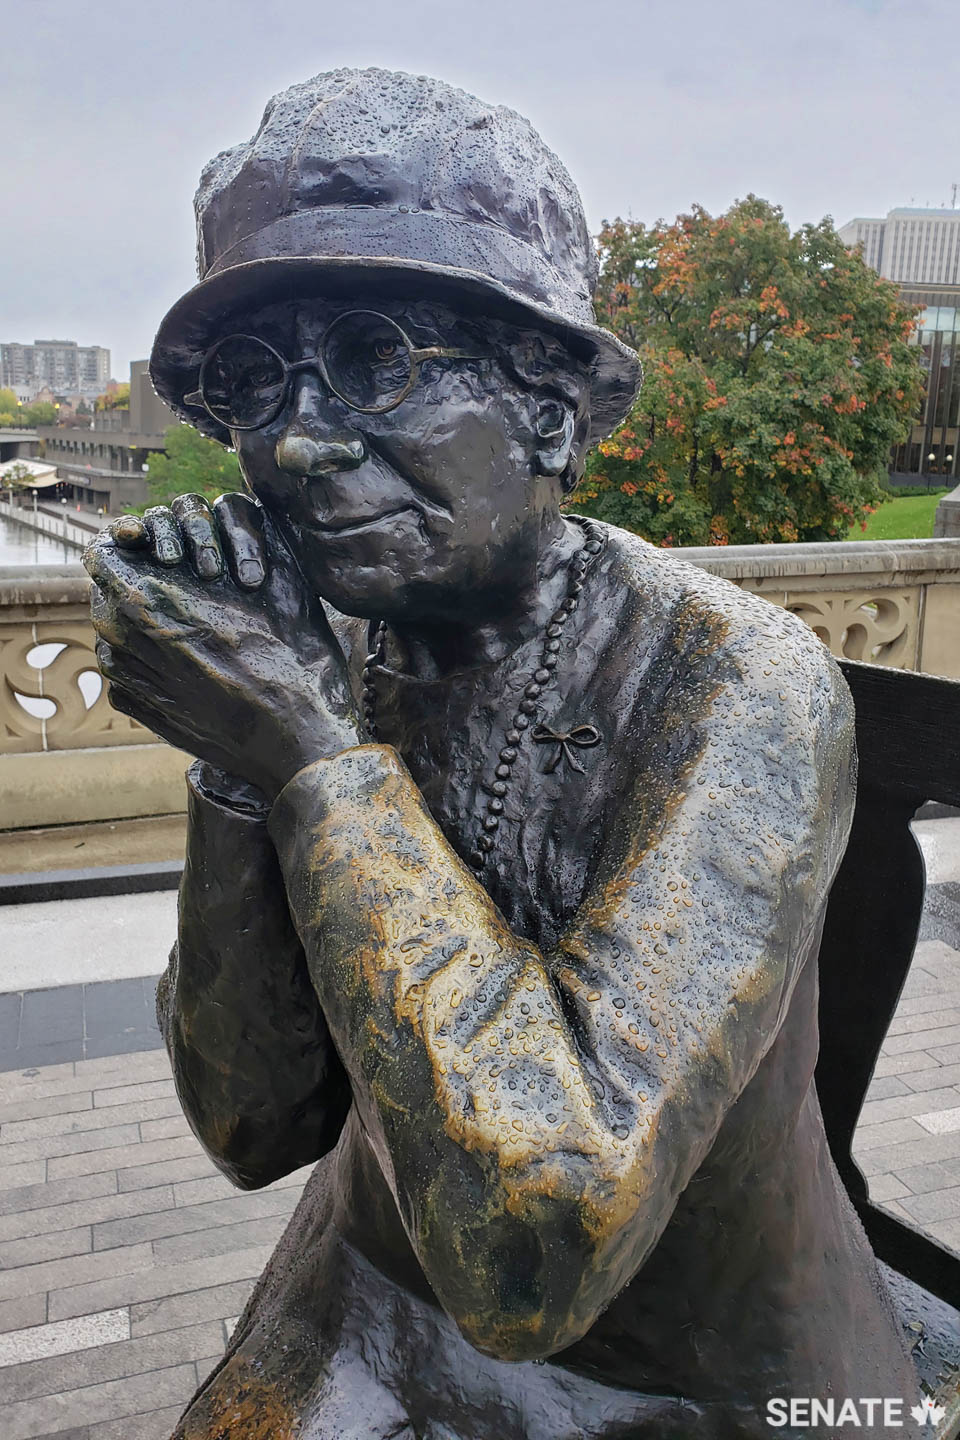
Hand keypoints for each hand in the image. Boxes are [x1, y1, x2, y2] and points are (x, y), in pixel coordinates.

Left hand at [84, 492, 363, 798]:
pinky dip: (151, 662)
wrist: (297, 740)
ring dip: (144, 625)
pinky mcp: (138, 708)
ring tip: (196, 632)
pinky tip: (195, 666)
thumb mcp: (273, 579)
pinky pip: (127, 670)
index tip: (152, 549)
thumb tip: (206, 519)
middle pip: (108, 592)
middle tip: (187, 591)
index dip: (128, 545)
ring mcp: (127, 677)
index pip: (102, 551)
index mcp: (144, 597)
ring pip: (116, 632)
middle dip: (139, 584)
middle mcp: (121, 637)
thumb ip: (227, 543)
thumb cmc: (293, 657)